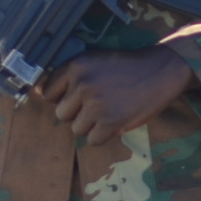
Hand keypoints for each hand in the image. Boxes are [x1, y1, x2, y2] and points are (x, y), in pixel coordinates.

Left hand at [46, 45, 194, 142]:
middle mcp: (82, 84)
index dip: (62, 98)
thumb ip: (70, 75)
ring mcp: (96, 104)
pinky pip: (93, 140)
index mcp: (75, 66)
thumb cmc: (126, 67)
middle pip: (61, 114)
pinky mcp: (111, 121)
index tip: (77, 98)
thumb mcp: (95, 60)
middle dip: (77, 114)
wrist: (160, 71)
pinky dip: (104, 135)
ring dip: (91, 125)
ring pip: (77, 129)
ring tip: (109, 111)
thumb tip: (39, 93)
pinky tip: (116, 121)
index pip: (48, 93)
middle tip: (97, 105)